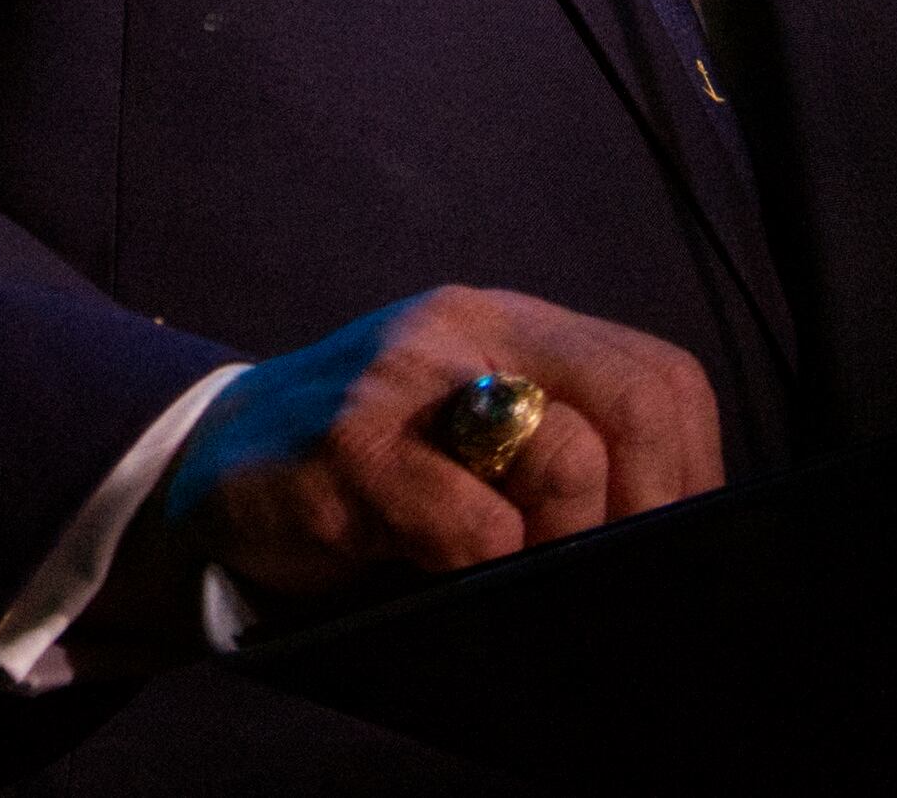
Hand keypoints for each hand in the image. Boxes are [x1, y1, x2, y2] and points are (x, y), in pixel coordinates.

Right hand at [150, 285, 723, 607]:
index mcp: (509, 325)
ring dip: (565, 544)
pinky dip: (480, 564)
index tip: (664, 551)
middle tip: (600, 571)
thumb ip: (561, 448)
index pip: (661, 379)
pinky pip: (468, 520)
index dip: (689, 479)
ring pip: (563, 456)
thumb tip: (676, 532)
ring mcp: (401, 380)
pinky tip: (440, 568)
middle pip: (635, 406)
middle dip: (646, 512)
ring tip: (518, 568)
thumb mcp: (468, 434)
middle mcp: (460, 329)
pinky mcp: (346, 448)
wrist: (207, 468)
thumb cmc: (363, 470)